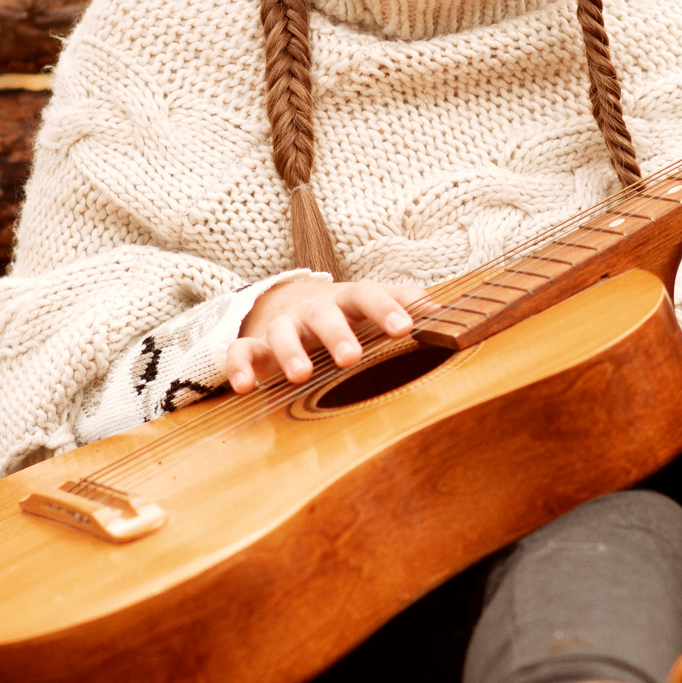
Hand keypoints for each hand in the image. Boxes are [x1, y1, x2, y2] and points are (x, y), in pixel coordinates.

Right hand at [227, 277, 418, 391]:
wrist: (284, 302)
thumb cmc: (341, 311)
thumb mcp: (368, 303)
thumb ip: (402, 302)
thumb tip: (442, 310)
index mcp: (345, 300)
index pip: (367, 295)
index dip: (385, 309)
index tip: (405, 326)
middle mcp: (313, 310)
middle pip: (323, 315)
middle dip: (336, 334)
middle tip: (351, 357)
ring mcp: (282, 325)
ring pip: (280, 333)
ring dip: (289, 353)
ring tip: (300, 376)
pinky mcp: (255, 344)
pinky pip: (241, 352)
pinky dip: (239, 367)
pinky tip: (245, 387)